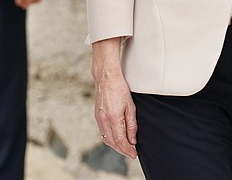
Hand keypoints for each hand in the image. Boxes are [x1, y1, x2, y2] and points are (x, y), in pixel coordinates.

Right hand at [91, 39, 137, 158]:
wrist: (106, 78)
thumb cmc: (120, 89)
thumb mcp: (131, 107)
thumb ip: (132, 125)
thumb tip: (133, 140)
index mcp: (114, 118)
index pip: (121, 141)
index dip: (128, 150)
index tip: (134, 154)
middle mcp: (104, 120)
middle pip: (112, 143)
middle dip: (122, 150)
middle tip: (132, 153)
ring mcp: (99, 118)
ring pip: (106, 139)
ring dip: (116, 145)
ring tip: (126, 147)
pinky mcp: (97, 116)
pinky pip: (103, 132)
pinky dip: (110, 138)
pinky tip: (117, 137)